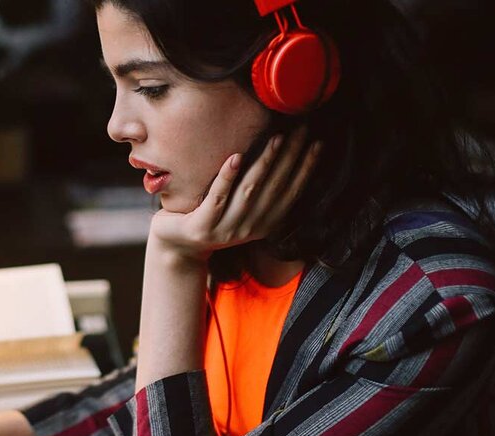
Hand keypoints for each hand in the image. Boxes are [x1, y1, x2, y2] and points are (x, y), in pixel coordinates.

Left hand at [149, 127, 322, 260]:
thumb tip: (281, 154)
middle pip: (274, 188)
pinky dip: (227, 178)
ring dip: (264, 163)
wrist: (177, 247)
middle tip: (301, 130)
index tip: (317, 143)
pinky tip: (236, 157)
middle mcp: (248, 228)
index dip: (305, 169)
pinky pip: (217, 198)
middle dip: (290, 157)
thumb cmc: (210, 218)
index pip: (291, 193)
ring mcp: (225, 229)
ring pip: (249, 192)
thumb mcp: (239, 209)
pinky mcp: (202, 227)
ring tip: (276, 138)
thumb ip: (259, 192)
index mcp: (263, 224)